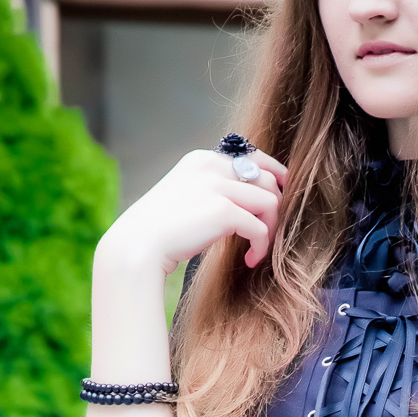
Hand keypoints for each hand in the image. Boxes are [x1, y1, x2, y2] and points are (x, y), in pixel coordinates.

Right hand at [94, 147, 286, 277]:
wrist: (136, 247)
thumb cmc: (160, 231)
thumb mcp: (186, 197)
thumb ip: (214, 190)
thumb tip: (251, 199)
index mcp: (202, 159)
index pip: (254, 157)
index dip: (275, 176)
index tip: (281, 197)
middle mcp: (211, 166)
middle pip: (268, 178)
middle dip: (276, 207)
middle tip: (268, 231)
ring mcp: (217, 186)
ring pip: (271, 200)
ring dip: (271, 228)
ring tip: (257, 248)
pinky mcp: (223, 211)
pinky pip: (260, 227)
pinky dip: (261, 246)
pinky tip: (249, 259)